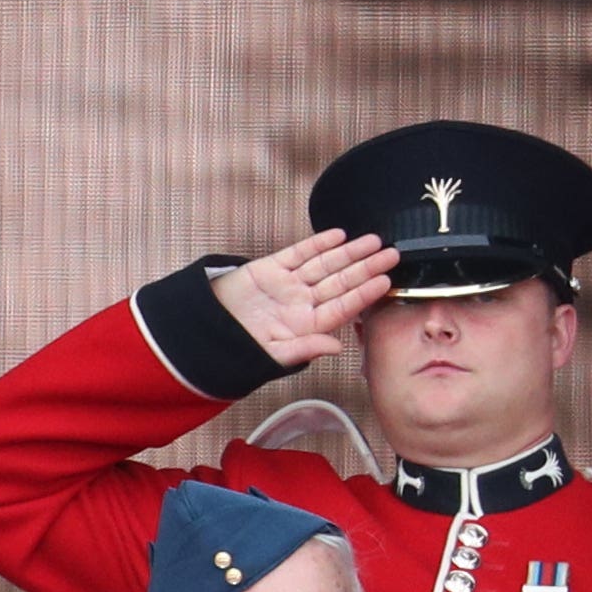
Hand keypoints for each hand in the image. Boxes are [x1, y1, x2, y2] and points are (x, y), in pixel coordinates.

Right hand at [207, 229, 398, 372]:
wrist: (200, 334)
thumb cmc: (234, 350)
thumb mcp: (271, 355)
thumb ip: (304, 349)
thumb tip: (336, 348)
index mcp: (305, 325)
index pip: (342, 306)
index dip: (364, 293)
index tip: (385, 281)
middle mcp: (300, 303)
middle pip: (340, 282)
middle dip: (366, 267)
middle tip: (391, 254)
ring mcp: (286, 285)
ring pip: (324, 265)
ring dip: (349, 253)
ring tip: (373, 241)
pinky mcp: (268, 270)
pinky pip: (297, 254)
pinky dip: (317, 244)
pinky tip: (338, 236)